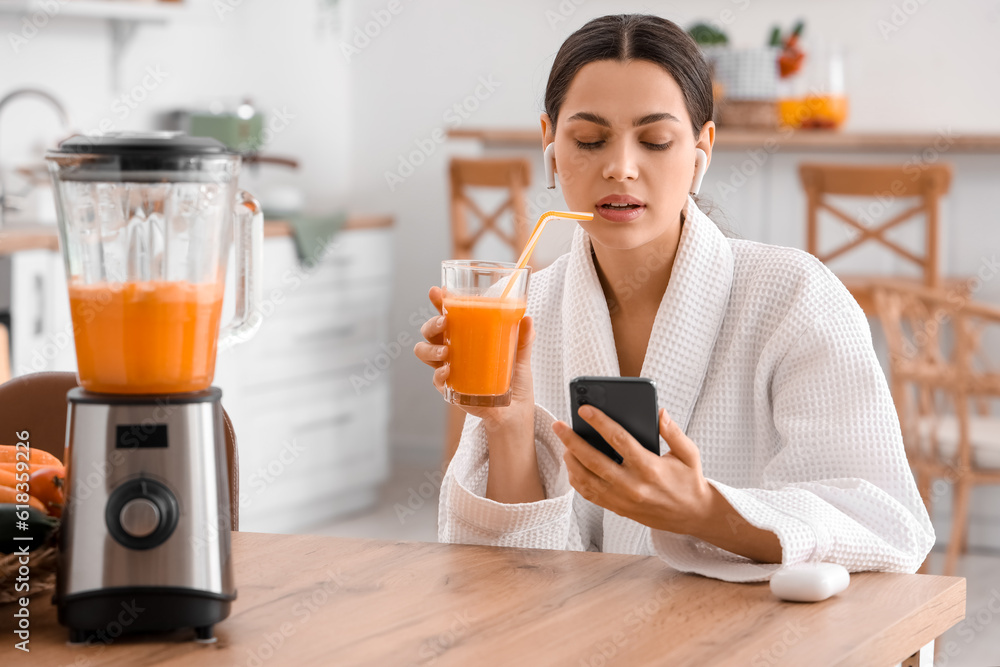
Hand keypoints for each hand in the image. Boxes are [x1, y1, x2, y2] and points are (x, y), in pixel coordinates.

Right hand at [413, 286, 535, 429]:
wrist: (514, 413)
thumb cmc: (514, 381)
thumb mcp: (520, 356)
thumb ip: (523, 338)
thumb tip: (527, 318)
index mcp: (466, 336)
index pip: (448, 314)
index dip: (439, 302)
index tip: (437, 291)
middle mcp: (453, 349)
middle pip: (429, 330)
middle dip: (432, 323)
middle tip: (445, 322)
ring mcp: (448, 368)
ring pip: (423, 351)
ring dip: (430, 348)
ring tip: (446, 350)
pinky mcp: (449, 388)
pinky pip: (435, 378)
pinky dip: (439, 373)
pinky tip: (449, 371)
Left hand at [552, 405, 712, 535]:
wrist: (692, 516)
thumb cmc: (689, 481)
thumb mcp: (689, 454)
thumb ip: (673, 432)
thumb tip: (660, 412)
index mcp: (650, 468)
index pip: (619, 440)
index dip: (600, 423)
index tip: (584, 409)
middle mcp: (633, 485)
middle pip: (594, 461)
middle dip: (573, 441)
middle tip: (559, 425)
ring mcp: (622, 500)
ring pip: (586, 480)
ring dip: (571, 460)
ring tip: (564, 444)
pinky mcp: (617, 509)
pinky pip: (589, 494)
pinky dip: (577, 479)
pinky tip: (573, 465)